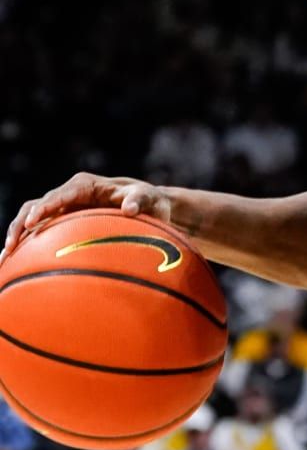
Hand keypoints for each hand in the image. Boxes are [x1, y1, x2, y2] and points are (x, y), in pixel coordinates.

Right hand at [2, 172, 171, 260]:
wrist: (147, 205)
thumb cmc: (149, 200)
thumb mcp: (149, 199)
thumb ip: (140, 200)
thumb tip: (129, 209)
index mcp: (85, 185)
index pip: (59, 195)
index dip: (44, 208)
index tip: (32, 224)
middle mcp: (68, 194)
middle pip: (35, 206)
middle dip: (20, 225)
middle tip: (11, 248)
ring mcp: (62, 207)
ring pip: (29, 218)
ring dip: (16, 236)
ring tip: (4, 259)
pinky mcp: (61, 220)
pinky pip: (37, 230)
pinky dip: (25, 243)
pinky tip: (14, 264)